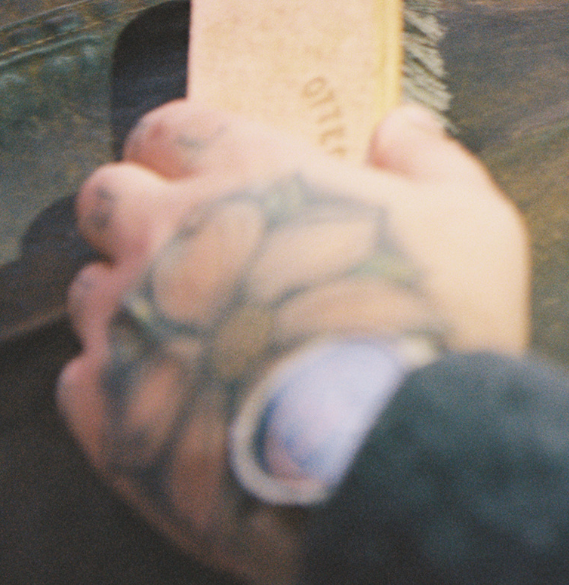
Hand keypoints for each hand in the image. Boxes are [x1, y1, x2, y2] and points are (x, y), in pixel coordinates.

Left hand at [59, 101, 528, 584]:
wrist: (392, 459)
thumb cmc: (440, 324)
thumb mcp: (471, 220)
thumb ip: (428, 162)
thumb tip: (397, 125)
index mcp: (252, 175)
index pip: (170, 127)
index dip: (184, 146)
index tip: (211, 172)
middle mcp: (171, 238)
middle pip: (105, 197)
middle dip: (137, 210)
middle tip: (190, 246)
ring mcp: (131, 328)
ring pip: (88, 291)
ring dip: (129, 300)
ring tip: (193, 336)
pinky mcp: (109, 415)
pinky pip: (82, 380)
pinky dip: (120, 383)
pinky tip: (182, 400)